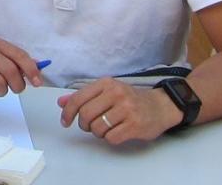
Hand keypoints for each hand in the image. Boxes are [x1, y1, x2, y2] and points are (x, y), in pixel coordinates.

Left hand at [59, 78, 182, 144]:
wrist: (161, 106)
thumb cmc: (130, 99)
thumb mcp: (107, 91)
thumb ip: (84, 96)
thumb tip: (61, 102)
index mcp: (107, 83)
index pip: (78, 98)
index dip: (68, 113)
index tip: (65, 122)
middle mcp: (116, 94)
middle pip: (86, 115)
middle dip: (84, 125)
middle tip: (89, 126)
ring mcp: (127, 109)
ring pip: (97, 128)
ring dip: (98, 132)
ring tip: (107, 127)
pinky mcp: (135, 125)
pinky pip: (111, 138)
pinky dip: (110, 138)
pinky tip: (117, 132)